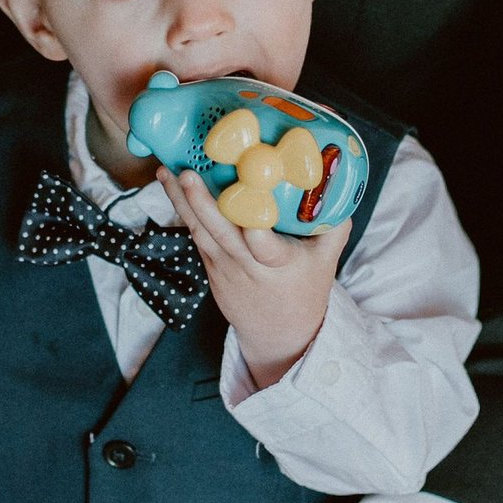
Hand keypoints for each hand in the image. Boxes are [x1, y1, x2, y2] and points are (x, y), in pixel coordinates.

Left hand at [158, 165, 351, 387]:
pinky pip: (196, 233)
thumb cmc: (304, 291)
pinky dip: (182, 208)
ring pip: (199, 230)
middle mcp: (246, 265)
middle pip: (221, 233)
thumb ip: (333, 223)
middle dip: (202, 204)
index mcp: (278, 264)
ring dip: (180, 200)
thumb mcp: (326, 261)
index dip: (257, 233)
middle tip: (187, 174)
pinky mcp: (210, 264)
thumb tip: (335, 179)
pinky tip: (171, 183)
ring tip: (167, 170)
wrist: (276, 332)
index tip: (249, 217)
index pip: (265, 248)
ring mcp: (223, 265)